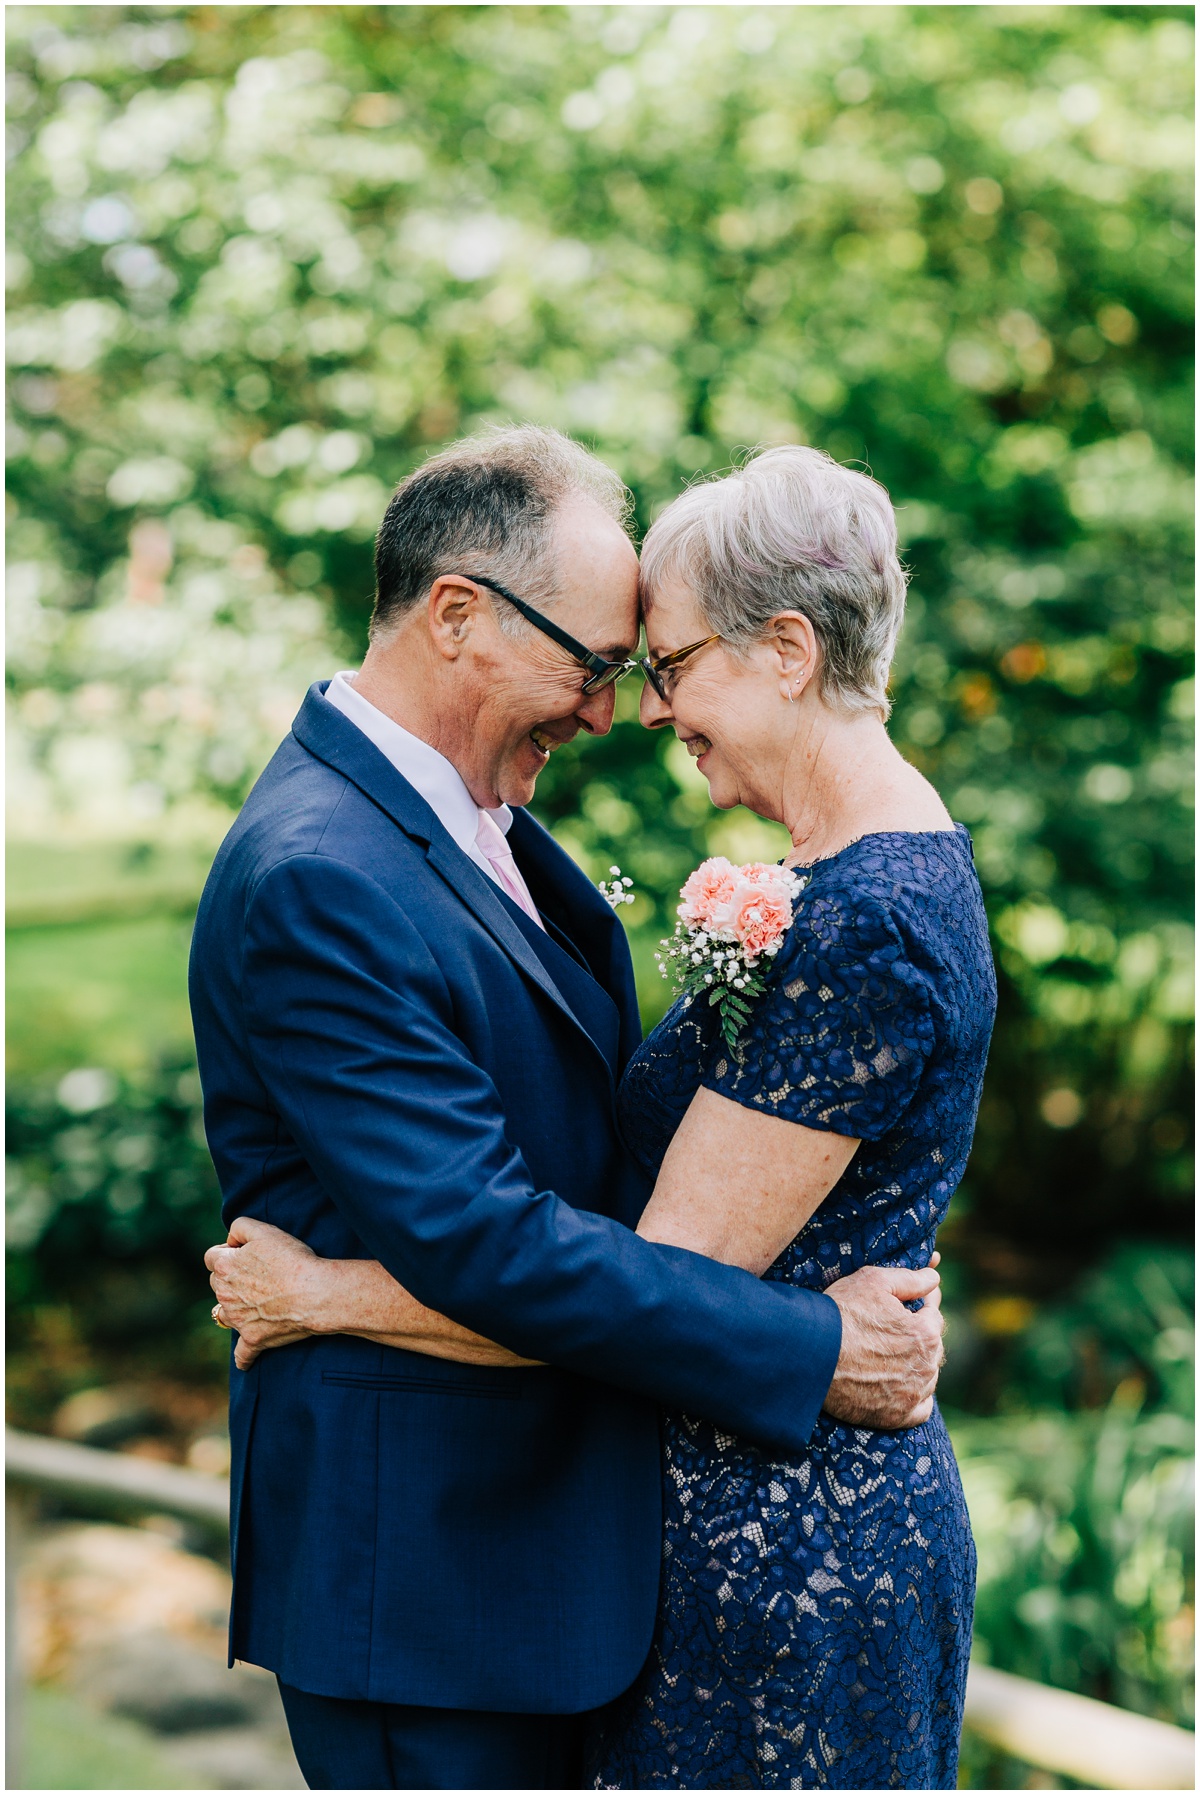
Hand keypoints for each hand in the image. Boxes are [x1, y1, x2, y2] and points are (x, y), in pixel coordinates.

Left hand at [205, 1216, 321, 1370]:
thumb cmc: (292, 1259)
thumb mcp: (264, 1230)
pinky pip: (242, 1354)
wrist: (314, 1293)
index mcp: (225, 1267)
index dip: (226, 1252)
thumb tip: (230, 1240)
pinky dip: (244, 1356)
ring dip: (234, 1309)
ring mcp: (238, 1320)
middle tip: (256, 1274)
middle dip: (229, 1278)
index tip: (244, 1253)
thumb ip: (239, 1227)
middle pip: (216, 1284)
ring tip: (255, 1303)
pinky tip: (246, 1359)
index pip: (211, 1257)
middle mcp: (225, 1295)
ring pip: (224, 1314)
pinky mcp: (253, 1339)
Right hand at [822, 1259, 944, 1429]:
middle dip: (918, 1337)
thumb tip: (935, 1276)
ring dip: (917, 1366)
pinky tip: (900, 1386)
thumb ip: (910, 1278)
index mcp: (926, 1334)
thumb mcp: (873, 1281)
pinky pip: (921, 1409)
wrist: (810, 1354)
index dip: (917, 1308)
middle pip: (932, 1348)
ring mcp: (912, 1395)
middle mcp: (926, 1367)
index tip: (901, 1307)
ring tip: (891, 1356)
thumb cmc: (841, 1313)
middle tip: (890, 1330)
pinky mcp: (897, 1417)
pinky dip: (915, 1398)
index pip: (933, 1316)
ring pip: (927, 1377)